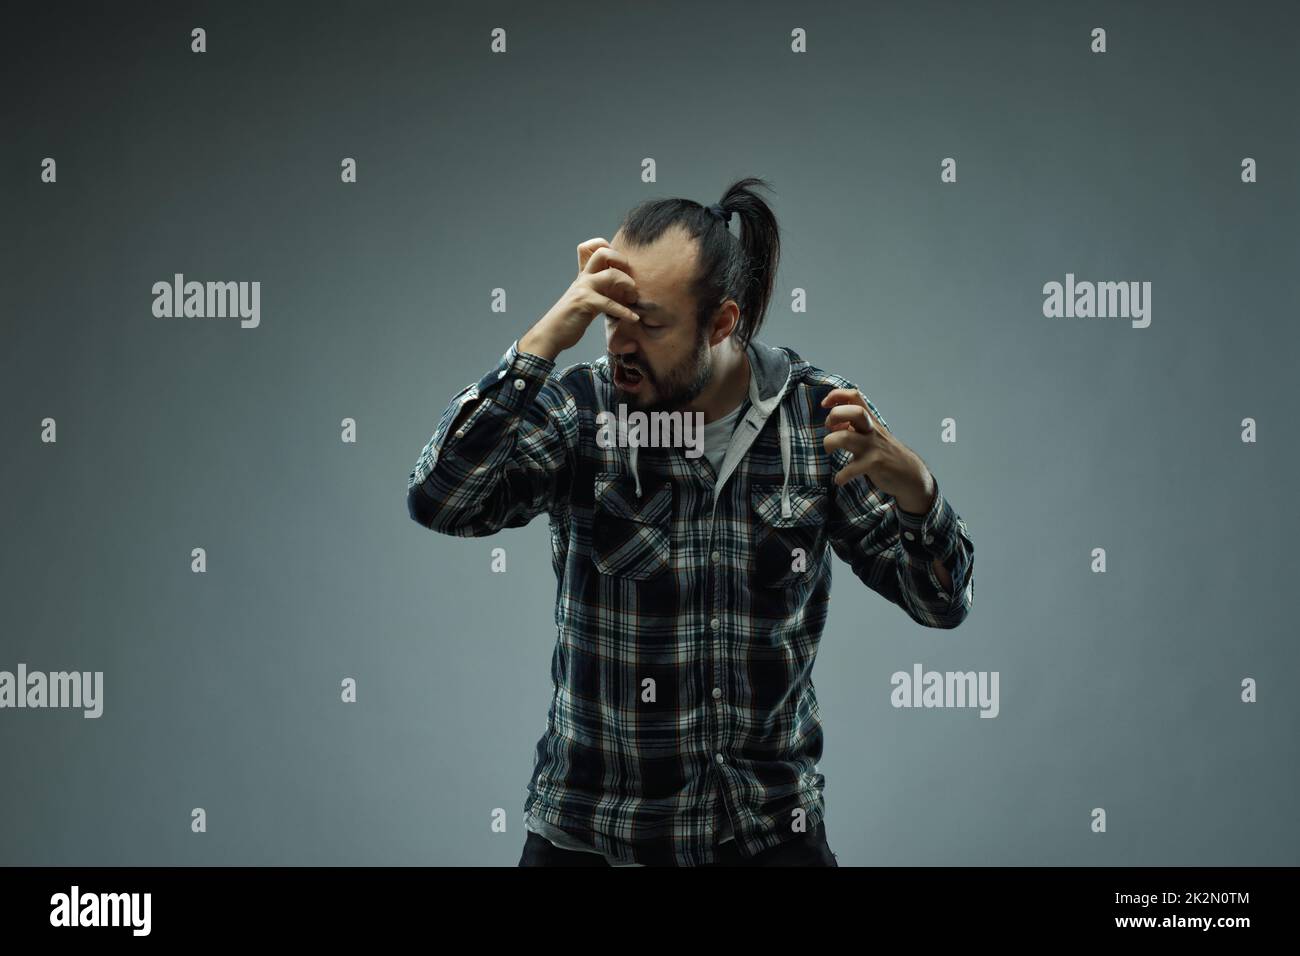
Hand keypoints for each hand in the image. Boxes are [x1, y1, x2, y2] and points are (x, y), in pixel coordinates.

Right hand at [519, 238, 641, 360]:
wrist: (550, 334)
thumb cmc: (570, 319)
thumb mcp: (587, 299)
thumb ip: (600, 290)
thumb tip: (623, 290)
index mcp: (584, 275)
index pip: (593, 247)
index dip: (610, 249)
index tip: (622, 265)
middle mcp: (584, 278)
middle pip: (602, 253)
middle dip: (621, 260)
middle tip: (629, 276)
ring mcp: (583, 289)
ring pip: (610, 275)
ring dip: (627, 284)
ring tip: (633, 298)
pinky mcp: (584, 302)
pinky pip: (609, 303)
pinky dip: (625, 312)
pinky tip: (633, 318)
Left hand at [821, 388, 934, 511]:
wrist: (910, 474)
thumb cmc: (885, 453)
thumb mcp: (872, 434)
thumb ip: (854, 426)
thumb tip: (831, 423)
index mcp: (869, 421)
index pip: (854, 396)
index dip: (836, 395)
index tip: (825, 404)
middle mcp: (871, 430)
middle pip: (854, 411)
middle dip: (835, 415)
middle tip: (829, 427)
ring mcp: (872, 447)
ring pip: (845, 437)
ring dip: (830, 443)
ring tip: (829, 451)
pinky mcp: (874, 464)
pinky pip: (851, 469)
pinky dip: (841, 476)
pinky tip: (840, 479)